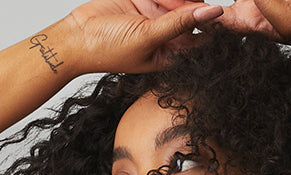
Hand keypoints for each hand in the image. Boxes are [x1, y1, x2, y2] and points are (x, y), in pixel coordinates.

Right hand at [63, 0, 226, 73]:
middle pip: (191, 10)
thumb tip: (213, 13)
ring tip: (150, 1)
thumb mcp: (148, 36)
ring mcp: (156, 14)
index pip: (203, 35)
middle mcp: (167, 34)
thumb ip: (180, 23)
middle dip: (185, 2)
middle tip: (162, 4)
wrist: (77, 35)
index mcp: (172, 53)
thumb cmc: (108, 49)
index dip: (209, 20)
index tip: (213, 8)